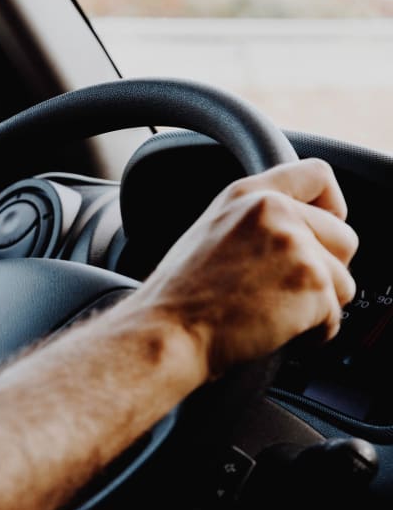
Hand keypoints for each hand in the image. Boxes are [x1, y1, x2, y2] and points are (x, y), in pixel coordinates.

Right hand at [131, 158, 357, 377]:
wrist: (167, 332)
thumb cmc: (179, 298)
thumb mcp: (210, 233)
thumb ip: (257, 222)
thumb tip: (299, 237)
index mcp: (247, 195)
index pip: (317, 175)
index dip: (331, 206)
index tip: (324, 230)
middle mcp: (274, 211)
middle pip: (344, 237)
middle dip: (325, 271)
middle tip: (283, 291)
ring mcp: (295, 245)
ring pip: (343, 282)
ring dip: (317, 307)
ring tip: (271, 313)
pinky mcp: (311, 283)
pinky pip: (335, 317)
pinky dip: (312, 334)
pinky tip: (273, 331)